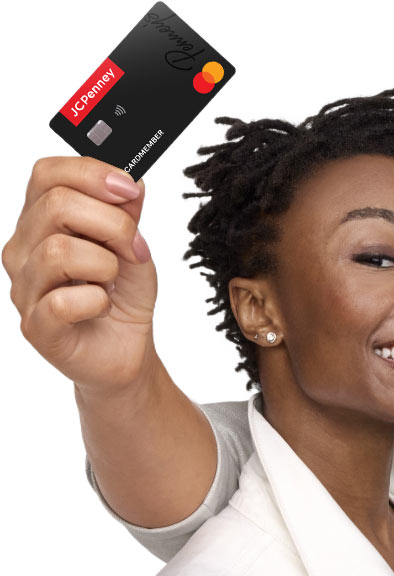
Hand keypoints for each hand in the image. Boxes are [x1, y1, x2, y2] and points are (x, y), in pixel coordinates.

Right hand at [4, 157, 156, 394]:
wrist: (126, 350)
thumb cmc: (122, 297)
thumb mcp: (134, 247)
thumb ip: (127, 213)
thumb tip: (130, 180)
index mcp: (42, 221)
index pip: (47, 174)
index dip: (91, 173)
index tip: (130, 190)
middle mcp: (24, 249)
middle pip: (56, 206)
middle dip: (113, 224)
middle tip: (135, 249)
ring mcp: (25, 288)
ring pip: (58, 251)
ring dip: (105, 265)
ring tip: (112, 283)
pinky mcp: (36, 327)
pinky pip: (60, 302)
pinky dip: (96, 301)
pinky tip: (103, 306)